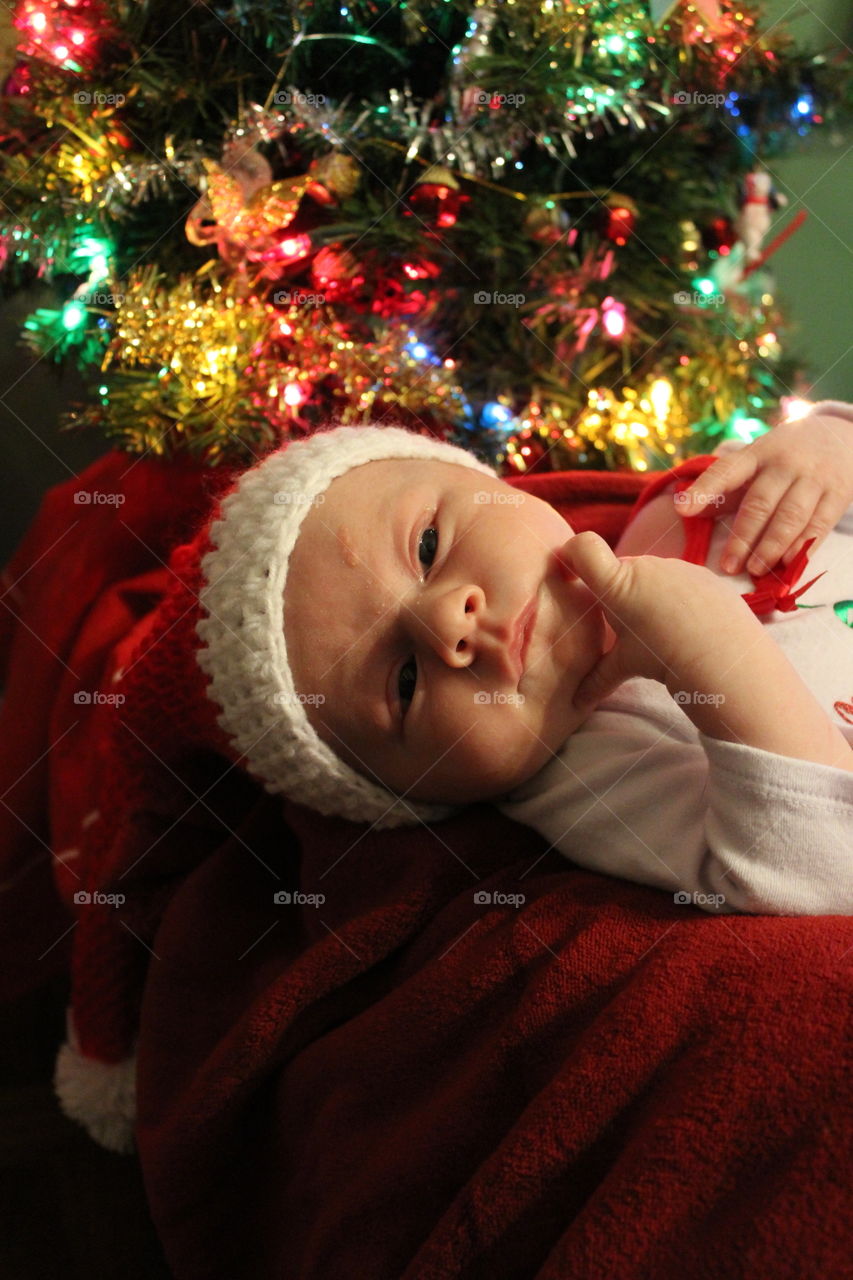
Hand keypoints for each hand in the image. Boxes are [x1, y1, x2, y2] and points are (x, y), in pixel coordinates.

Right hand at [556, 532, 757, 708]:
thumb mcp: (626, 666)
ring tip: (662, 631)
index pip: (583, 547)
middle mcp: (645, 565)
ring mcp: (676, 566)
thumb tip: (575, 703)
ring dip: (649, 596)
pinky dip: (677, 599)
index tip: (568, 571)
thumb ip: (597, 678)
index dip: (571, 553)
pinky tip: (688, 625)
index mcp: (617, 584)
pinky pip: (680, 581)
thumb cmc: (664, 657)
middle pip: (619, 570)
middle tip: (627, 626)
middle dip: (617, 593)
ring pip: (651, 576)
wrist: (724, 656)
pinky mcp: (702, 573)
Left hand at [675, 412, 852, 575]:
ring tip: (756, 571)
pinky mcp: (837, 494)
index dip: (704, 490)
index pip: (726, 471)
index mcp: (756, 454)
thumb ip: (724, 489)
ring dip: (771, 547)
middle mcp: (784, 464)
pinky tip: (789, 564)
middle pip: (760, 503)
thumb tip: (683, 510)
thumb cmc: (783, 457)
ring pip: (790, 516)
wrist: (839, 436)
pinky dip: (803, 547)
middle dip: (743, 537)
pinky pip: (819, 524)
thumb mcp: (754, 462)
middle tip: (728, 566)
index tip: (682, 510)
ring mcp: (813, 478)